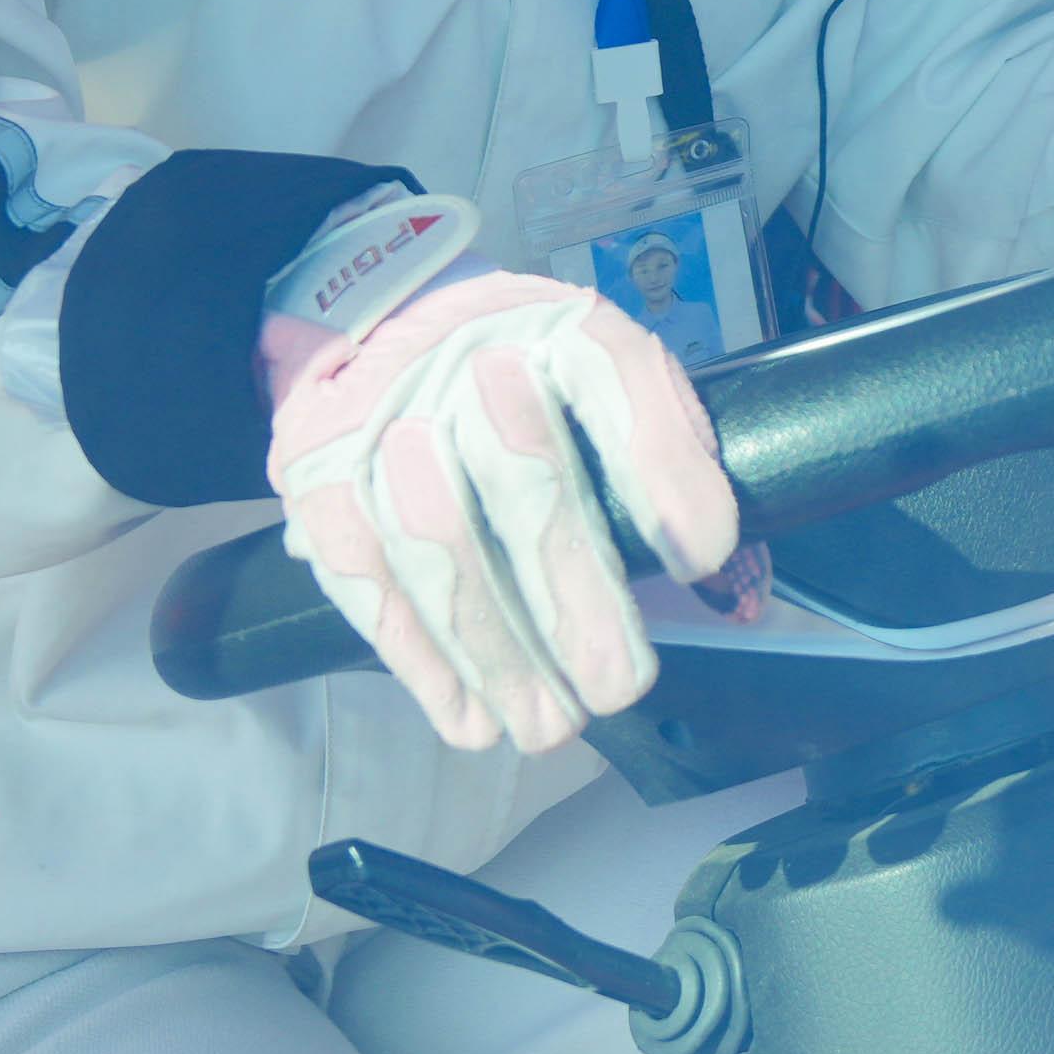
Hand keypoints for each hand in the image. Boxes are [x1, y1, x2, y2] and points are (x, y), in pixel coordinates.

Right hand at [266, 271, 739, 751]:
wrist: (377, 331)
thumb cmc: (526, 380)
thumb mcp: (610, 386)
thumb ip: (671, 472)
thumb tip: (733, 593)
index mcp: (557, 329)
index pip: (615, 382)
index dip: (661, 470)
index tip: (700, 558)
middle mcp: (466, 360)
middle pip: (522, 477)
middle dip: (574, 595)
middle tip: (618, 685)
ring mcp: (383, 419)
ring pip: (436, 540)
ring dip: (496, 649)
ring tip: (547, 725)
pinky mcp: (320, 479)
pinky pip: (368, 579)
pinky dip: (422, 661)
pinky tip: (470, 717)